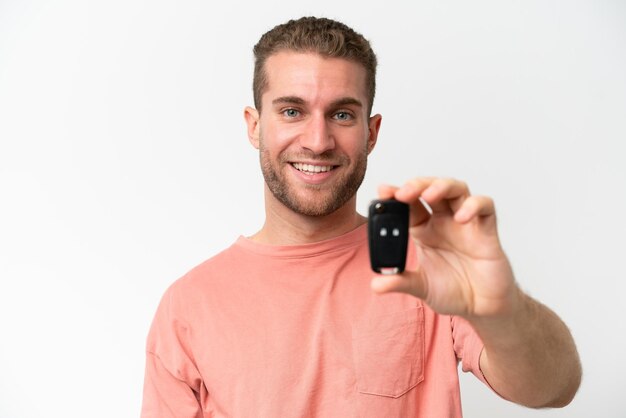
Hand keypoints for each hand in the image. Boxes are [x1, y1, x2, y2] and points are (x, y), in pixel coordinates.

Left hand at [371, 177, 519, 318]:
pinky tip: (460, 218)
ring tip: (428, 195)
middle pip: (431, 188)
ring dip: (442, 186)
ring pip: (457, 189)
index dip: (396, 194)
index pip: (409, 204)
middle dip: (417, 185)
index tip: (383, 190)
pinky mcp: (487, 231)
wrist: (482, 309)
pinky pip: (485, 207)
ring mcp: (466, 224)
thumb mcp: (421, 287)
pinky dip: (473, 205)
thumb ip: (400, 283)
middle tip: (403, 192)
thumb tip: (375, 285)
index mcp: (424, 231)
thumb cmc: (454, 292)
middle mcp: (444, 222)